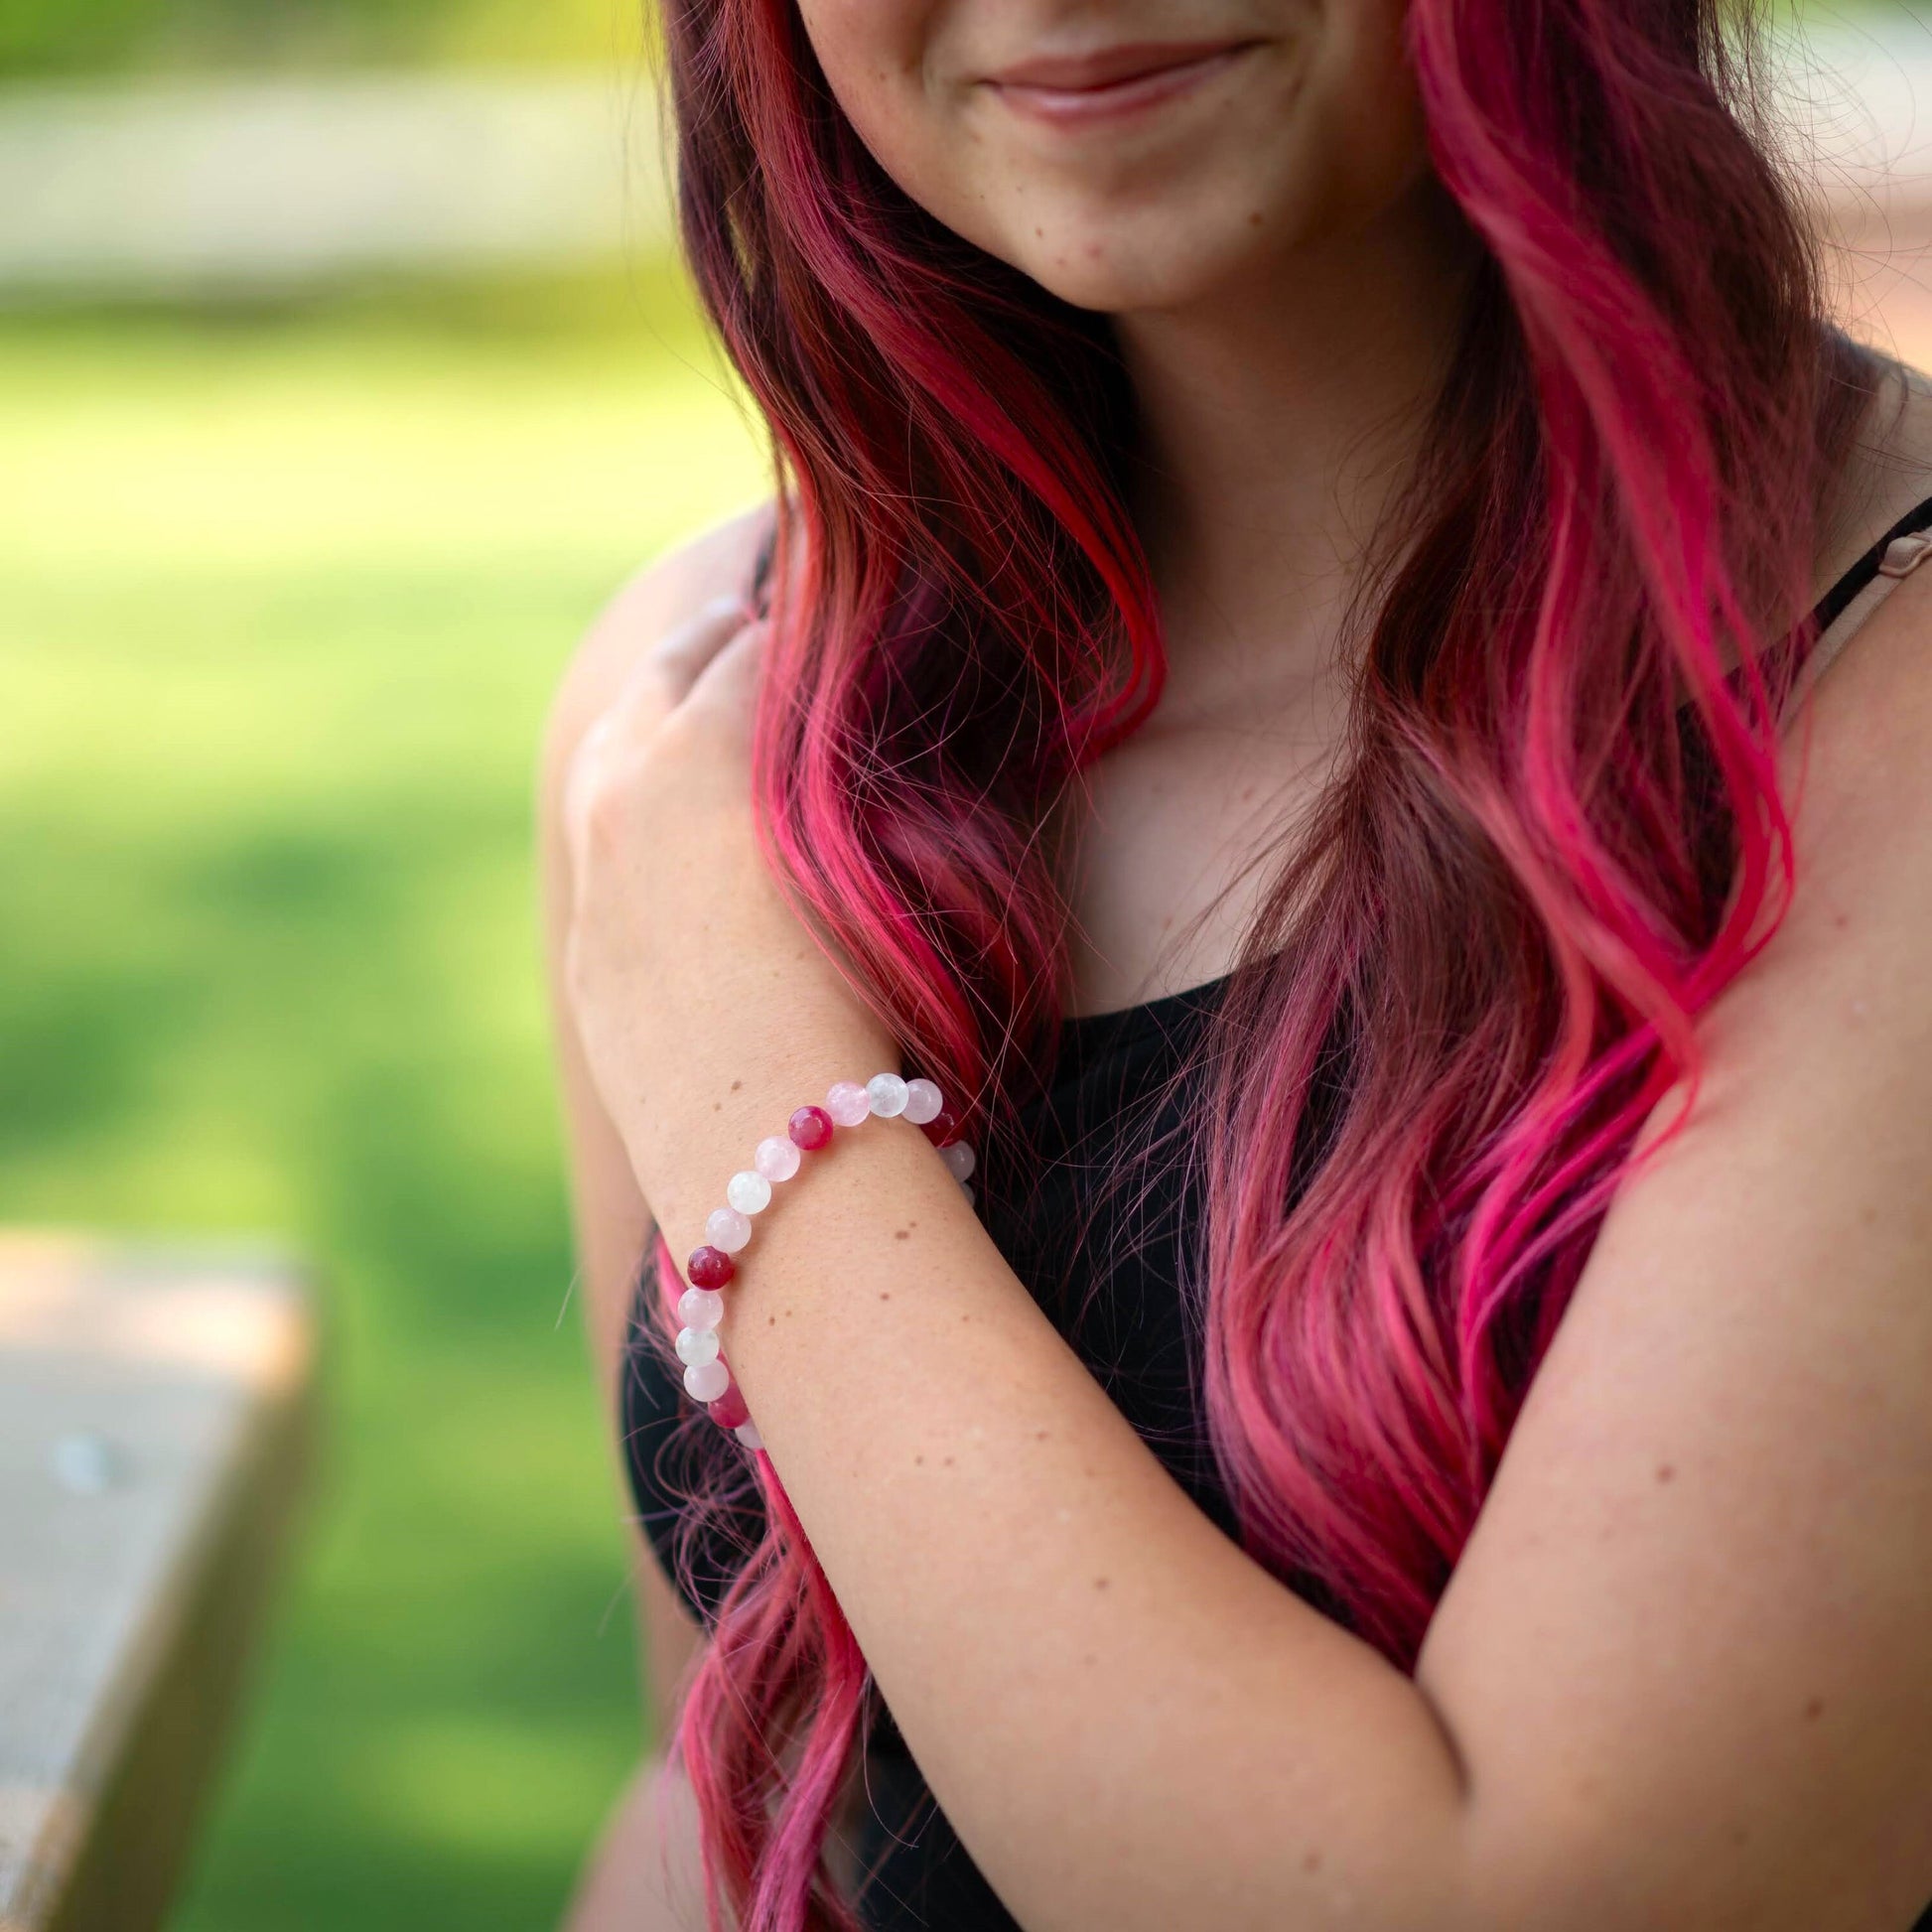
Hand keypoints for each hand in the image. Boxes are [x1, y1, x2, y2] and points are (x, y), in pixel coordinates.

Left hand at [560, 591, 896, 1238]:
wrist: (767, 1140)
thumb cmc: (863, 1003)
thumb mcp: (878, 859)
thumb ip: (851, 764)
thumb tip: (859, 706)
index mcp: (710, 745)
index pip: (761, 643)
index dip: (800, 616)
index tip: (818, 599)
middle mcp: (633, 785)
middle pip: (671, 670)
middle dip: (716, 634)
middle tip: (747, 610)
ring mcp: (597, 865)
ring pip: (616, 744)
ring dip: (658, 705)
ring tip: (690, 684)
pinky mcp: (587, 941)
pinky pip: (600, 835)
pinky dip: (631, 792)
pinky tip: (659, 801)